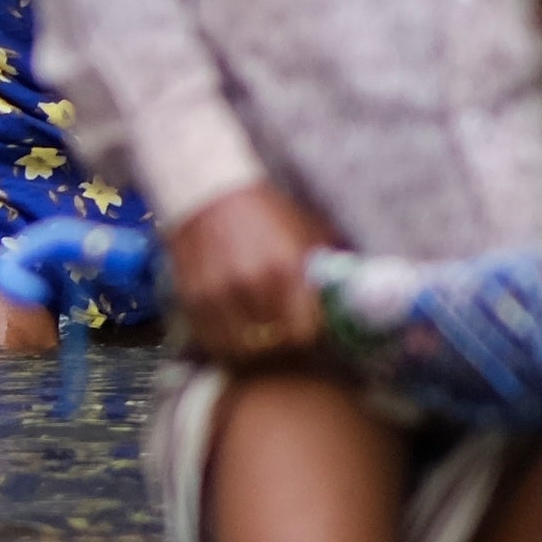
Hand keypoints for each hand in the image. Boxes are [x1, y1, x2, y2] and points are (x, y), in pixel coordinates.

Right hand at [169, 182, 327, 366]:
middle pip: (273, 346)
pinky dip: (225, 343)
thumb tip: (349, 300)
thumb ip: (327, 267)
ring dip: (252, 349)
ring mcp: (217, 294)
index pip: (305, 334)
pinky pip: (212, 341)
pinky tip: (234, 330)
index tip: (309, 333)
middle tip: (284, 337)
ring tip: (259, 337)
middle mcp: (251, 285)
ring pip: (240, 350)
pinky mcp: (192, 299)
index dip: (310, 338)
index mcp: (286, 269)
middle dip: (282, 346)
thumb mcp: (306, 231)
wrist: (209, 191)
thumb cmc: (265, 211)